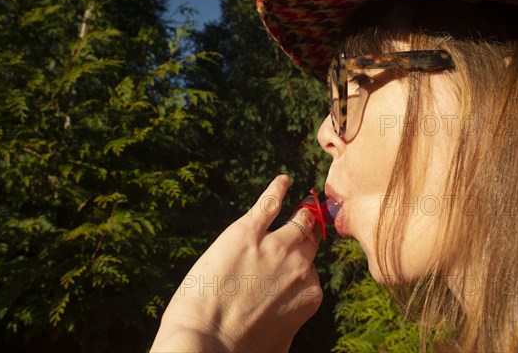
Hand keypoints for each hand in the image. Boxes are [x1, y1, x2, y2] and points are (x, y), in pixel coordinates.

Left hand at [151, 175, 322, 351]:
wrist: (206, 345)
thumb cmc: (240, 351)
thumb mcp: (280, 338)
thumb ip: (289, 315)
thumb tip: (286, 311)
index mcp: (308, 292)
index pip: (311, 269)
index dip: (300, 265)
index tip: (294, 261)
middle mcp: (298, 265)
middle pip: (310, 241)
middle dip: (308, 234)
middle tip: (307, 222)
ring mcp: (275, 246)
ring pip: (297, 220)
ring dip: (300, 213)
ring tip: (300, 204)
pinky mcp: (247, 232)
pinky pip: (269, 202)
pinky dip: (276, 189)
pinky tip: (282, 180)